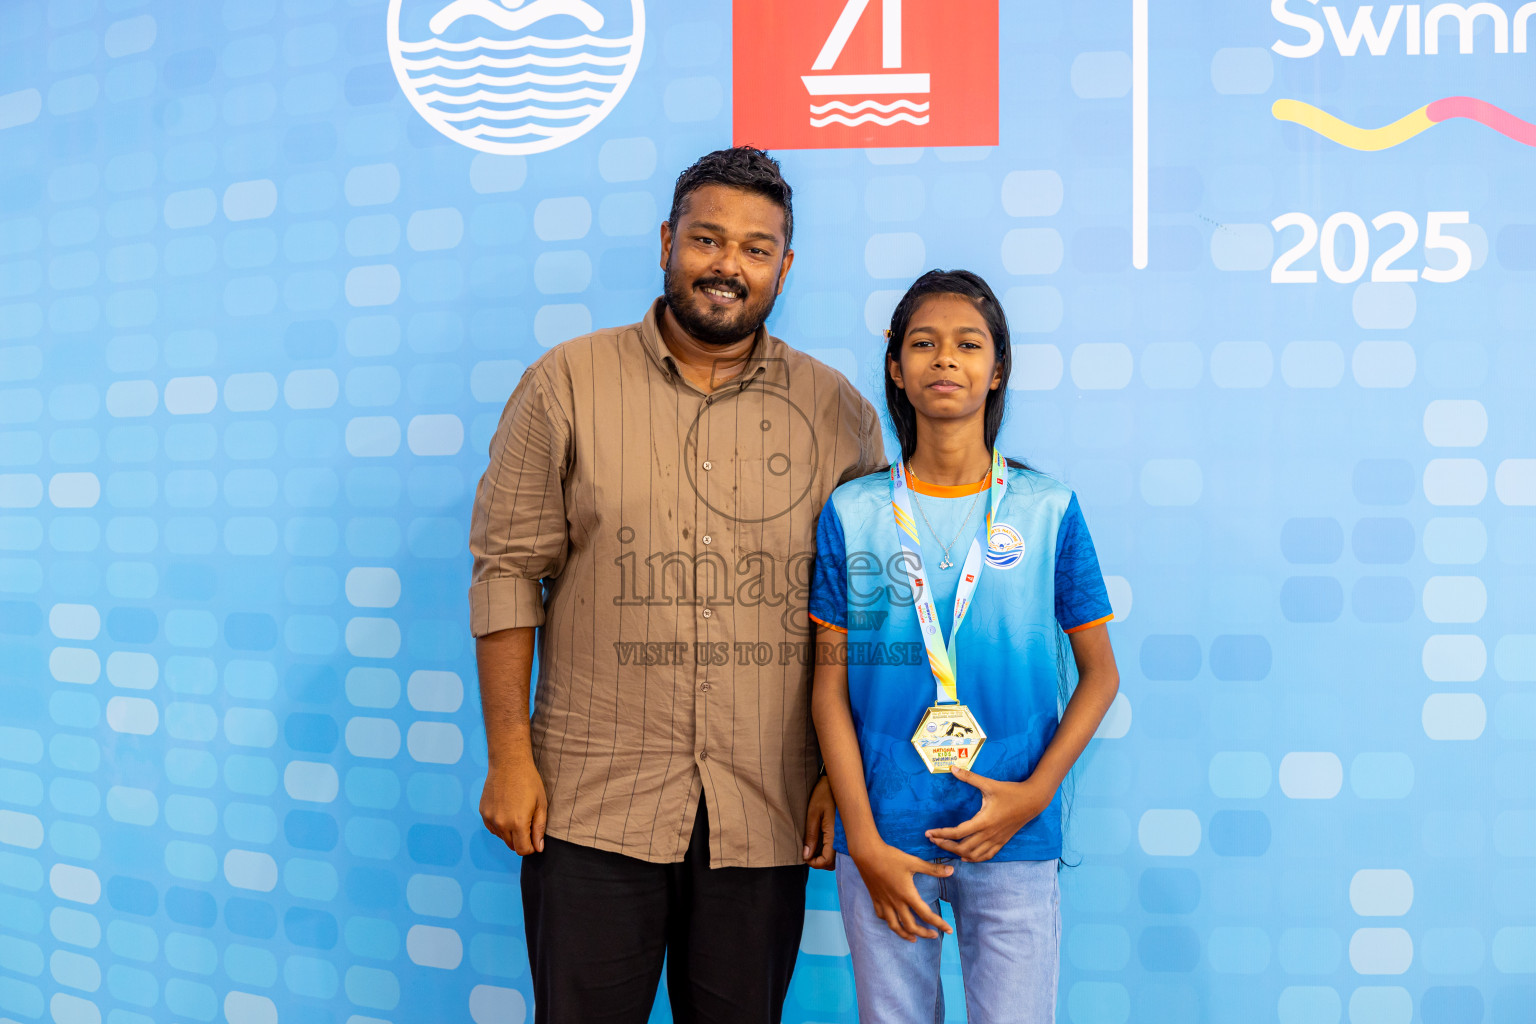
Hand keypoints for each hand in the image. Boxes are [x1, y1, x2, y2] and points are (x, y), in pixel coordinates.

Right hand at [479, 754, 548, 855]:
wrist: (509, 763)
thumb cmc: (529, 781)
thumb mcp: (541, 804)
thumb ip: (539, 829)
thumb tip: (539, 848)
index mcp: (518, 823)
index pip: (523, 850)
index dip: (531, 848)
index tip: (534, 840)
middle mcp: (501, 824)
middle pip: (511, 846)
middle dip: (521, 840)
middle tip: (528, 823)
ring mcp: (490, 818)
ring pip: (502, 837)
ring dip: (510, 833)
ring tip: (517, 813)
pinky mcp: (483, 812)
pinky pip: (492, 828)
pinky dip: (500, 825)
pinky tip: (507, 811)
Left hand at [802, 776, 836, 869]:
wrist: (837, 782)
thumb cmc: (824, 794)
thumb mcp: (813, 813)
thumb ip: (811, 836)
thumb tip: (806, 856)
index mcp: (834, 835)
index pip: (826, 861)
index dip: (814, 863)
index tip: (804, 856)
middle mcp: (842, 839)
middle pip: (832, 863)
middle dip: (819, 862)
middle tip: (807, 852)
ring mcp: (844, 836)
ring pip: (836, 858)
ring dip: (824, 857)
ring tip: (813, 846)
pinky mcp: (843, 833)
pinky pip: (837, 849)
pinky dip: (828, 850)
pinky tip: (820, 841)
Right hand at [849, 841, 954, 941]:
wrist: (867, 853)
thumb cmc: (891, 857)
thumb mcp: (913, 862)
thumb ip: (932, 869)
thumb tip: (951, 870)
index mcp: (907, 895)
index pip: (926, 915)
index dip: (939, 924)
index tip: (948, 930)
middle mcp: (896, 902)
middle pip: (911, 926)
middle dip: (924, 933)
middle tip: (933, 935)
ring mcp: (884, 902)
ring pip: (894, 926)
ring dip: (905, 934)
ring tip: (913, 939)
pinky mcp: (875, 898)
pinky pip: (882, 916)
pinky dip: (889, 922)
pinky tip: (893, 922)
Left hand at [924, 768, 1051, 862]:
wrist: (1032, 800)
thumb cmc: (1010, 791)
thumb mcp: (989, 784)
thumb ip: (970, 778)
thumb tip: (953, 768)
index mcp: (984, 821)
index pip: (958, 833)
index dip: (941, 834)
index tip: (929, 833)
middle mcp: (989, 834)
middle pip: (962, 847)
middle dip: (945, 845)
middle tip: (933, 839)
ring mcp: (996, 840)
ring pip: (973, 855)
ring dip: (957, 853)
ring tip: (945, 846)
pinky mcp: (1002, 842)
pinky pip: (986, 856)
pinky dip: (974, 858)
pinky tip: (965, 856)